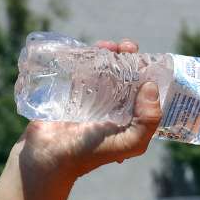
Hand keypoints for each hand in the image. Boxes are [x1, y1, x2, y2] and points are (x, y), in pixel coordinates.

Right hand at [17, 38, 162, 179]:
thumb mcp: (130, 142)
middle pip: (125, 73)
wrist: (49, 154)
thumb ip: (148, 121)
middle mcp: (112, 104)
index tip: (146, 59)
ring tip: (108, 45)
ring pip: (105, 66)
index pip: (143, 89)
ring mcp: (91, 95)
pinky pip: (83, 66)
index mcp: (129, 116)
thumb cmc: (90, 152)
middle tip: (126, 47)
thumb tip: (150, 87)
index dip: (147, 72)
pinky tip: (92, 48)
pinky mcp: (71, 88)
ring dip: (109, 52)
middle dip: (128, 57)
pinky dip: (88, 54)